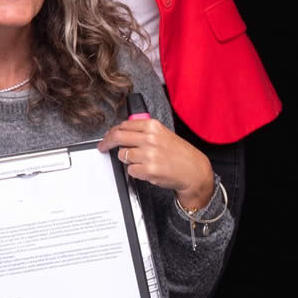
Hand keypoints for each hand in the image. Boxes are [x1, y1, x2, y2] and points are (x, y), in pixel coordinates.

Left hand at [98, 118, 213, 210]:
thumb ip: (143, 131)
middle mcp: (150, 138)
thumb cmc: (180, 154)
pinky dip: (136, 171)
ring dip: (128, 160)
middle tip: (103, 147)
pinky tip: (147, 170)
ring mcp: (149, 154)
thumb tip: (122, 131)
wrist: (195, 171)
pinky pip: (130, 170)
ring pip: (122, 155)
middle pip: (117, 137)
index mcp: (153, 126)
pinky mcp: (148, 170)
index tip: (107, 136)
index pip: (123, 125)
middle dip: (106, 142)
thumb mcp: (163, 134)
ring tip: (142, 161)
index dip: (112, 132)